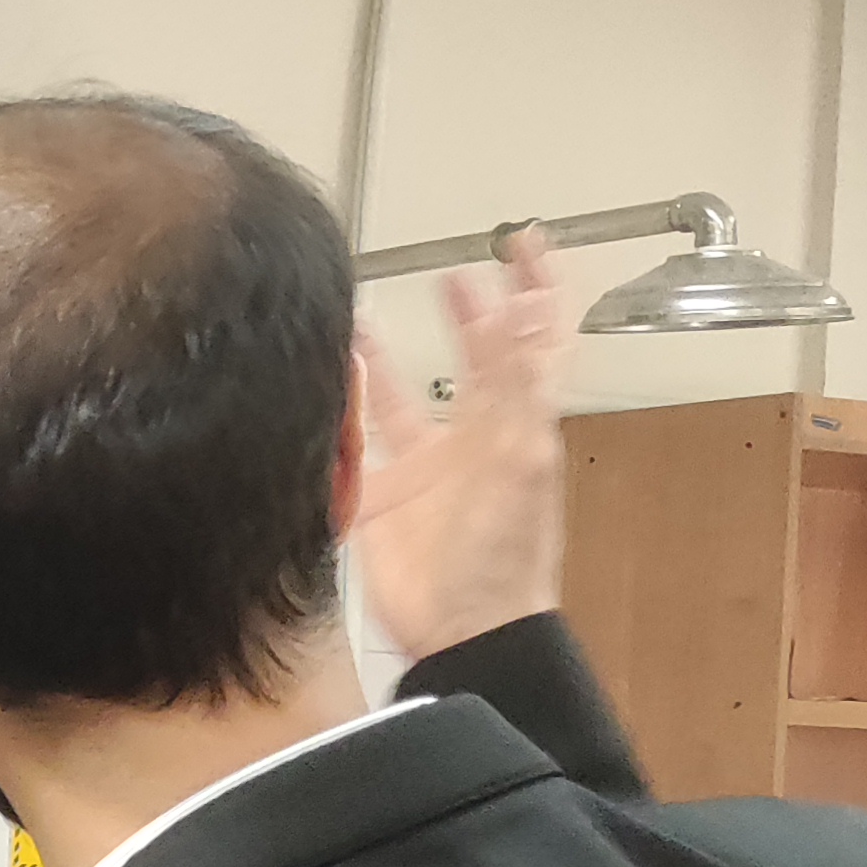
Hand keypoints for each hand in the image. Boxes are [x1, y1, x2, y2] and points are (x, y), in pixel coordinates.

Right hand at [350, 227, 574, 664]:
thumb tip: (520, 308)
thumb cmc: (503, 555)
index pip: (537, 336)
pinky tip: (329, 375)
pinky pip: (360, 437)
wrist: (459, 627)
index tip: (523, 239)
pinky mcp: (382, 495)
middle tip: (454, 269)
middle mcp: (475, 435)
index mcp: (520, 421)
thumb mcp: (517, 457)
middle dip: (470, 309)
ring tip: (368, 313)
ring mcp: (427, 466)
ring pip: (409, 394)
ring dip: (391, 354)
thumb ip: (514, 382)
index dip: (536, 284)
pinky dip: (344, 404)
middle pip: (477, 357)